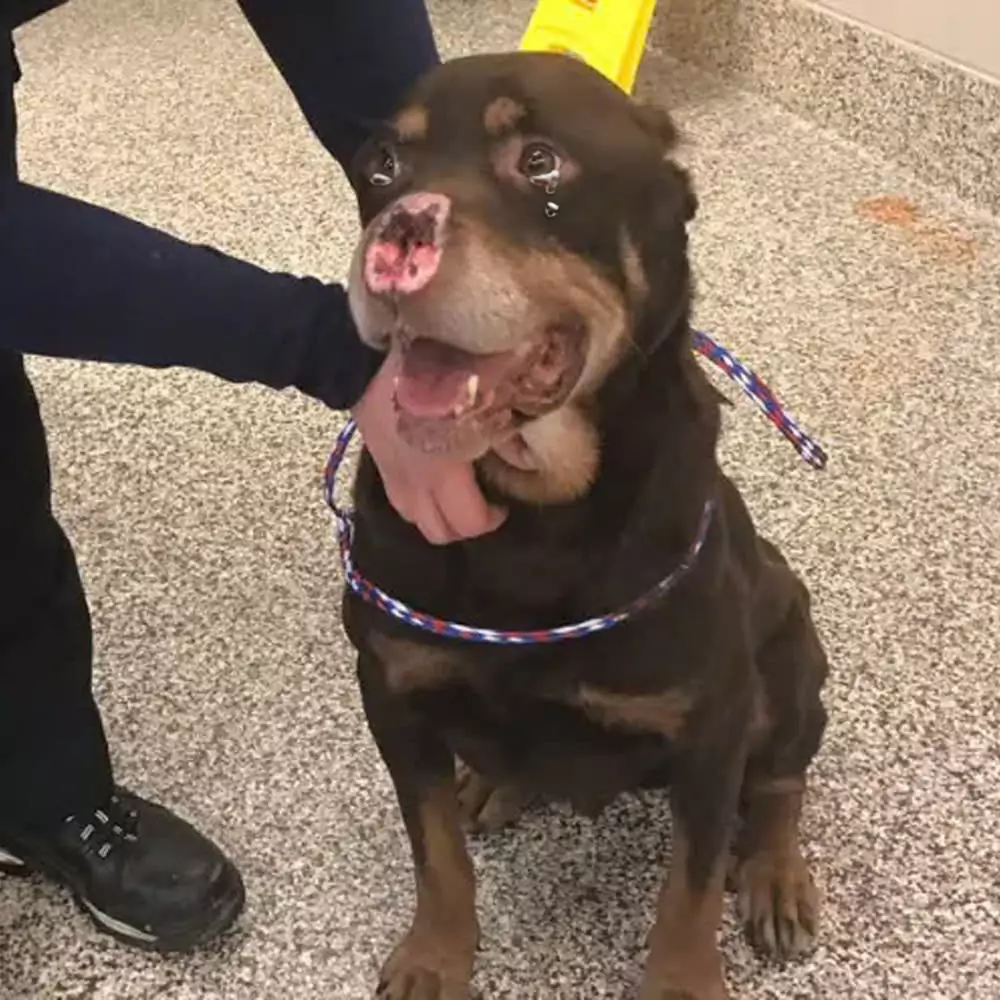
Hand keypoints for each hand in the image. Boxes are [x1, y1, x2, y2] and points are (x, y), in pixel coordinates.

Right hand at [352, 354, 506, 544]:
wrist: (364, 359)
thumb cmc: (425, 375)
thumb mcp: (476, 399)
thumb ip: (501, 429)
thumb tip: (524, 452)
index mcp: (442, 472)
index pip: (468, 522)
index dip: (491, 521)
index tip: (505, 505)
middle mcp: (415, 484)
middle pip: (438, 533)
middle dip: (464, 527)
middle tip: (482, 506)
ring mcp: (391, 476)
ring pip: (415, 519)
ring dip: (437, 516)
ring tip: (456, 495)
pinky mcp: (377, 462)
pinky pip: (400, 499)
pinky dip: (418, 501)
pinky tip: (430, 478)